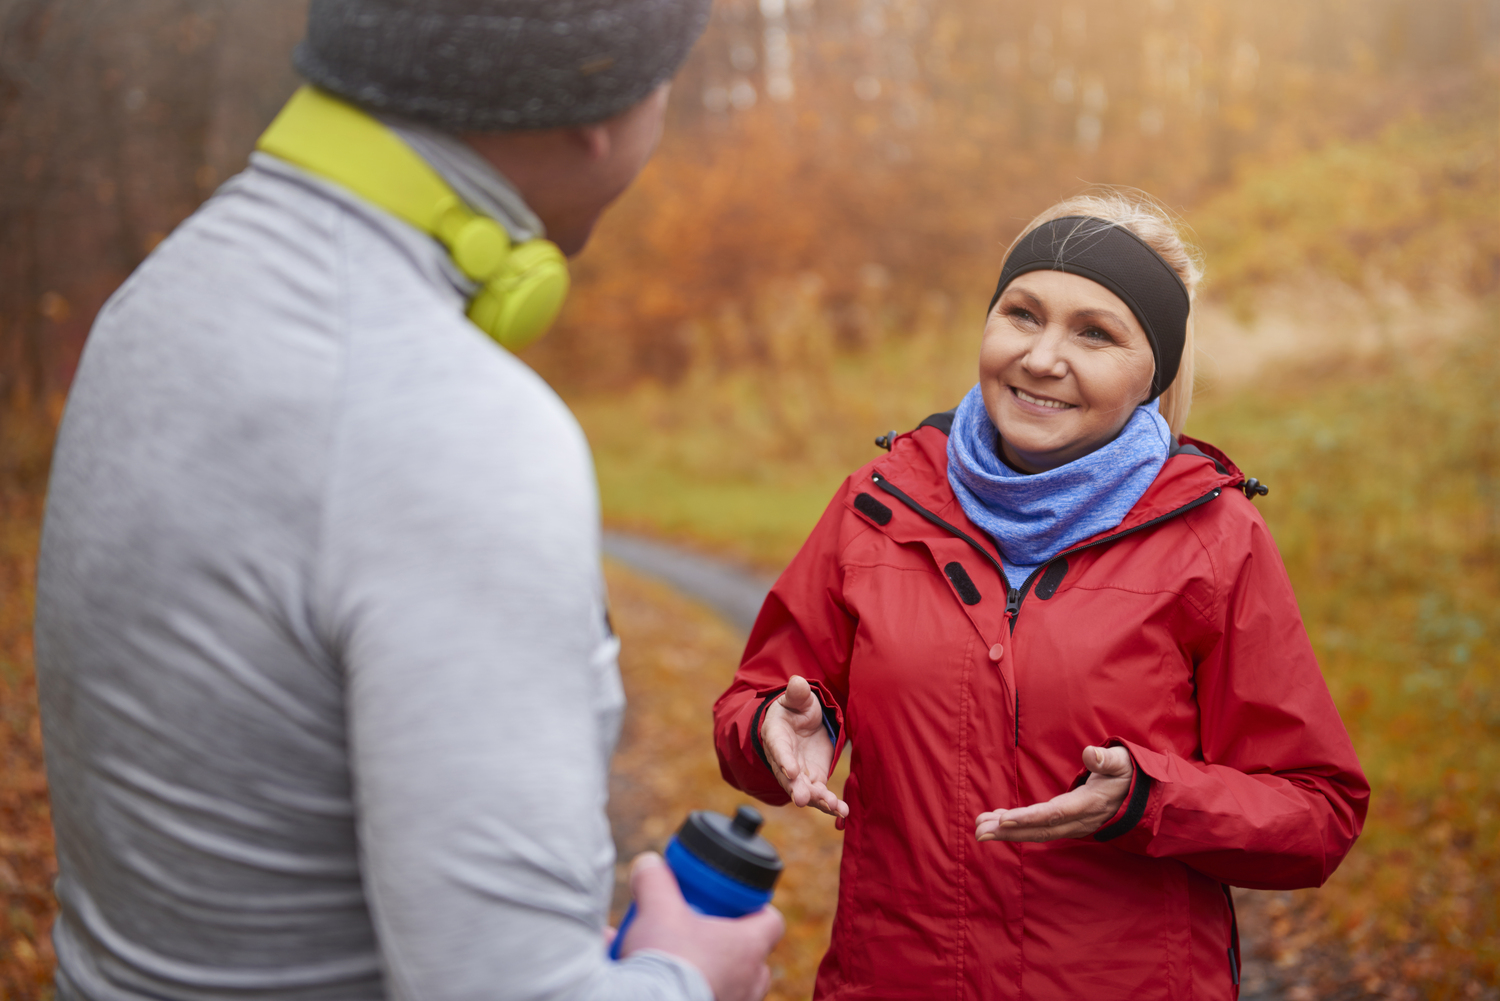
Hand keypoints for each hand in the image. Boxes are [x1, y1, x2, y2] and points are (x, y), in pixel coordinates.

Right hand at [618, 852, 784, 1000]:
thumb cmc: (666, 961)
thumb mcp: (656, 908)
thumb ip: (654, 880)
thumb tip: (649, 865)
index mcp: (748, 946)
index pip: (772, 922)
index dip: (757, 910)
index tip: (736, 905)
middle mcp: (751, 980)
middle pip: (753, 955)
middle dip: (729, 944)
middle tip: (701, 934)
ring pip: (735, 982)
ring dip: (714, 970)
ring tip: (684, 963)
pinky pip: (718, 998)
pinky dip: (700, 990)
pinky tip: (673, 985)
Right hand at [759, 675, 847, 818]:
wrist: (801, 722)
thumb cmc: (795, 708)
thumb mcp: (796, 698)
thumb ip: (797, 693)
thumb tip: (797, 682)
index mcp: (776, 737)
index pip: (779, 750)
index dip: (784, 761)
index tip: (791, 772)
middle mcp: (784, 760)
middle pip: (789, 778)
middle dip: (797, 789)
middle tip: (803, 799)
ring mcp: (799, 773)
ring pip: (806, 790)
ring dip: (818, 800)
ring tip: (833, 807)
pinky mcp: (814, 779)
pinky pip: (821, 795)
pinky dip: (830, 805)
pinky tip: (843, 812)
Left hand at [975, 745, 1132, 841]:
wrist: (1143, 796)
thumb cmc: (1128, 774)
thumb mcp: (1122, 762)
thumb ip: (1107, 759)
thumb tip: (1090, 754)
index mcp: (1089, 804)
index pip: (1055, 813)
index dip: (1030, 818)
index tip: (1005, 819)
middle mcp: (1079, 820)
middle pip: (1040, 829)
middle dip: (1009, 831)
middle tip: (979, 831)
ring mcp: (1074, 825)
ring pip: (1038, 832)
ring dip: (1009, 832)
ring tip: (981, 829)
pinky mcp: (1069, 825)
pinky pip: (1041, 829)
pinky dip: (1019, 828)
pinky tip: (998, 822)